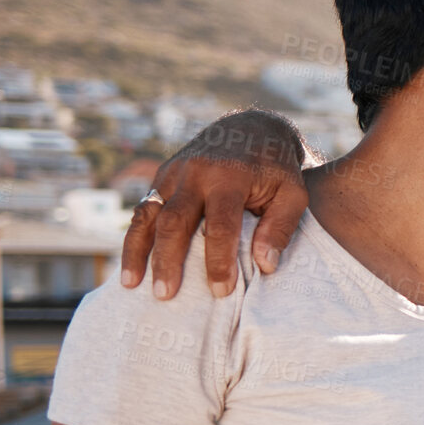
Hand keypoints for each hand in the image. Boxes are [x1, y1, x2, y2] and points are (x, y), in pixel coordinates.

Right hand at [120, 109, 311, 299]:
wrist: (253, 128)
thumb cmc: (277, 169)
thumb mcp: (293, 194)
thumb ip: (280, 228)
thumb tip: (264, 264)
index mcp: (229, 177)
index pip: (220, 225)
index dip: (219, 260)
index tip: (221, 291)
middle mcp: (195, 173)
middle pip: (174, 221)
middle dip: (167, 260)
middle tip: (165, 295)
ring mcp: (173, 174)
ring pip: (147, 214)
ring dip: (137, 251)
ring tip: (130, 285)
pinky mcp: (162, 178)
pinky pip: (142, 211)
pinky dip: (133, 239)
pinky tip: (130, 269)